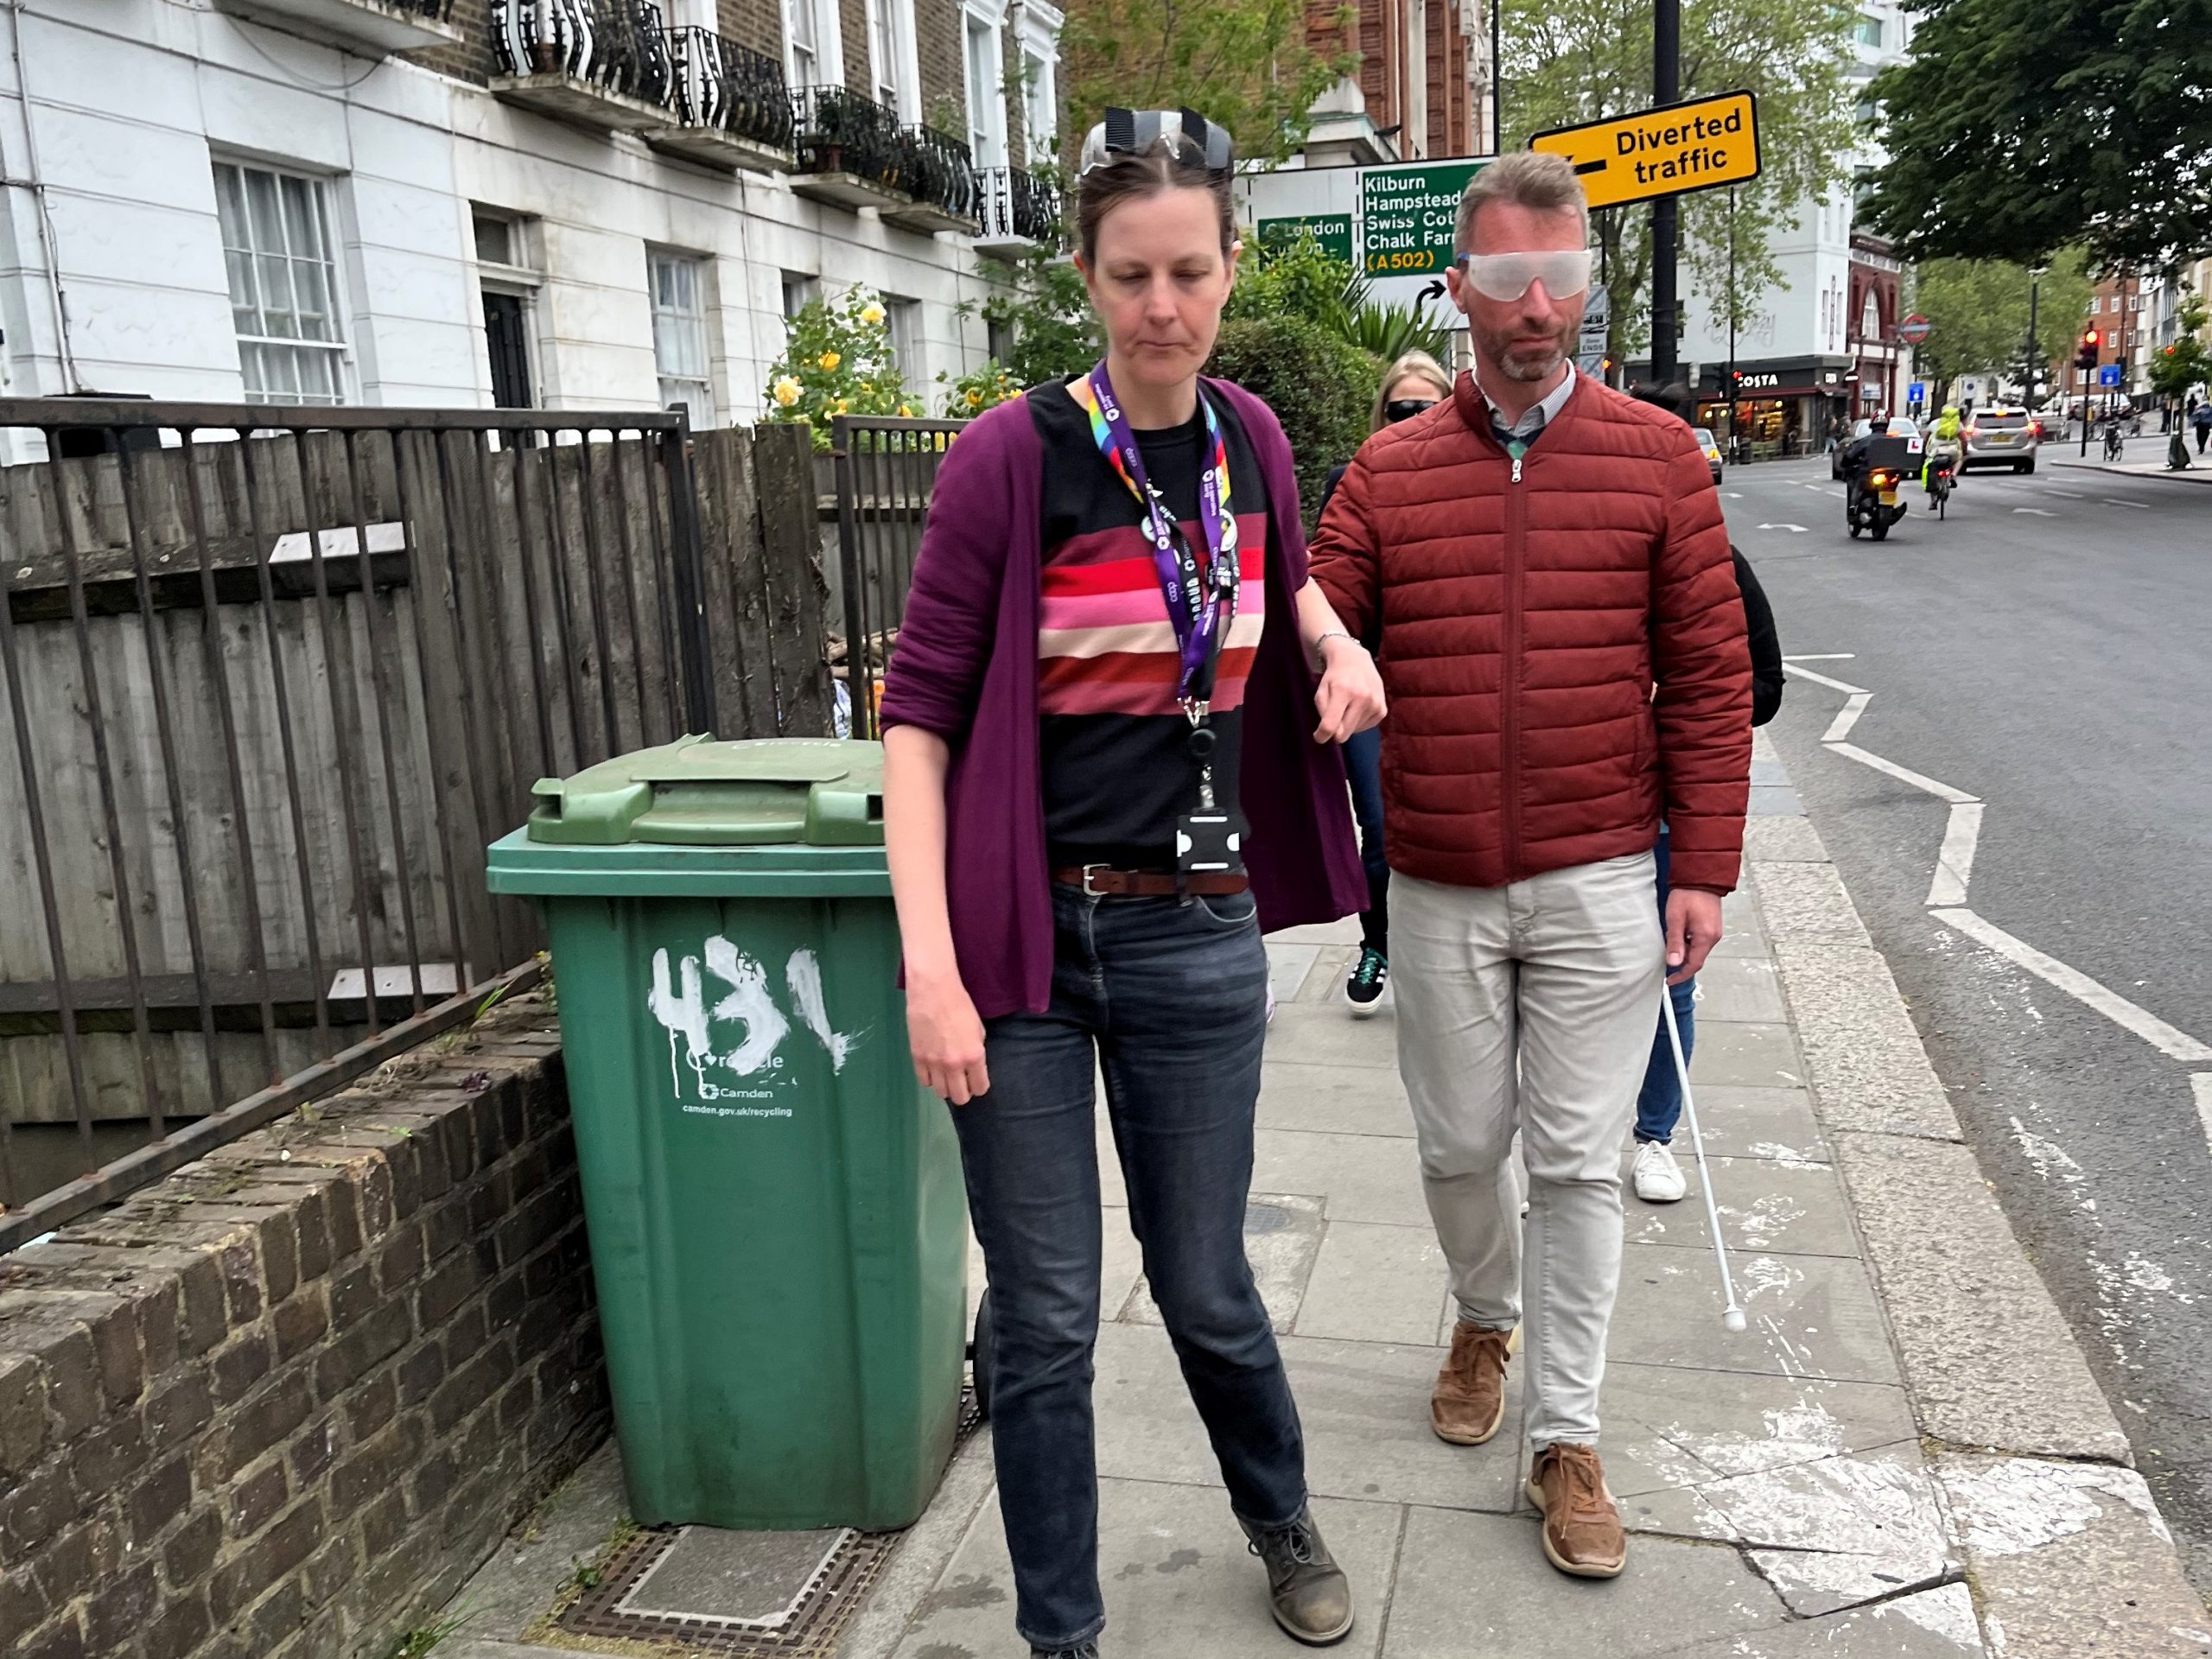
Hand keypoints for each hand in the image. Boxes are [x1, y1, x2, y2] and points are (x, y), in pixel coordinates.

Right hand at [907, 971, 989, 1103]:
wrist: (933, 991)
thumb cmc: (960, 1005)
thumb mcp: (978, 1029)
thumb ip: (976, 1052)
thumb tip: (973, 1066)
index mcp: (973, 1056)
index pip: (979, 1088)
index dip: (980, 1086)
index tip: (977, 1080)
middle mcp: (953, 1065)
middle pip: (959, 1097)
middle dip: (964, 1092)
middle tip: (963, 1081)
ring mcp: (933, 1063)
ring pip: (941, 1093)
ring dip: (946, 1086)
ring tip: (947, 1075)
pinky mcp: (917, 1058)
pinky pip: (924, 1081)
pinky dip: (931, 1078)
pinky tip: (934, 1069)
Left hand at [1312, 636, 1385, 743]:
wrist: (1356, 661)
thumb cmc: (1334, 678)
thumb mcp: (1321, 691)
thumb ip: (1323, 713)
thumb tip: (1331, 735)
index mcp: (1343, 691)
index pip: (1331, 725)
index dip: (1321, 736)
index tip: (1318, 736)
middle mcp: (1362, 697)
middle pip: (1343, 734)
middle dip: (1335, 730)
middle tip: (1332, 716)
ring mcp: (1375, 704)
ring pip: (1353, 732)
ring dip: (1347, 723)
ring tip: (1347, 705)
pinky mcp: (1382, 710)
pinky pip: (1364, 728)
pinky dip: (1357, 722)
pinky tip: (1357, 707)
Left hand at [1664, 888, 1724, 985]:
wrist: (1700, 877)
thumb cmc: (1687, 894)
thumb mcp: (1675, 919)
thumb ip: (1674, 942)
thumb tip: (1673, 963)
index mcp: (1705, 937)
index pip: (1694, 964)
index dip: (1681, 975)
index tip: (1670, 981)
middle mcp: (1713, 937)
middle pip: (1697, 958)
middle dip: (1681, 962)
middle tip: (1666, 957)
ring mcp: (1714, 932)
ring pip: (1698, 950)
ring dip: (1684, 950)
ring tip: (1670, 939)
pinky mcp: (1712, 926)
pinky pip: (1700, 941)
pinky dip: (1689, 943)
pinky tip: (1679, 933)